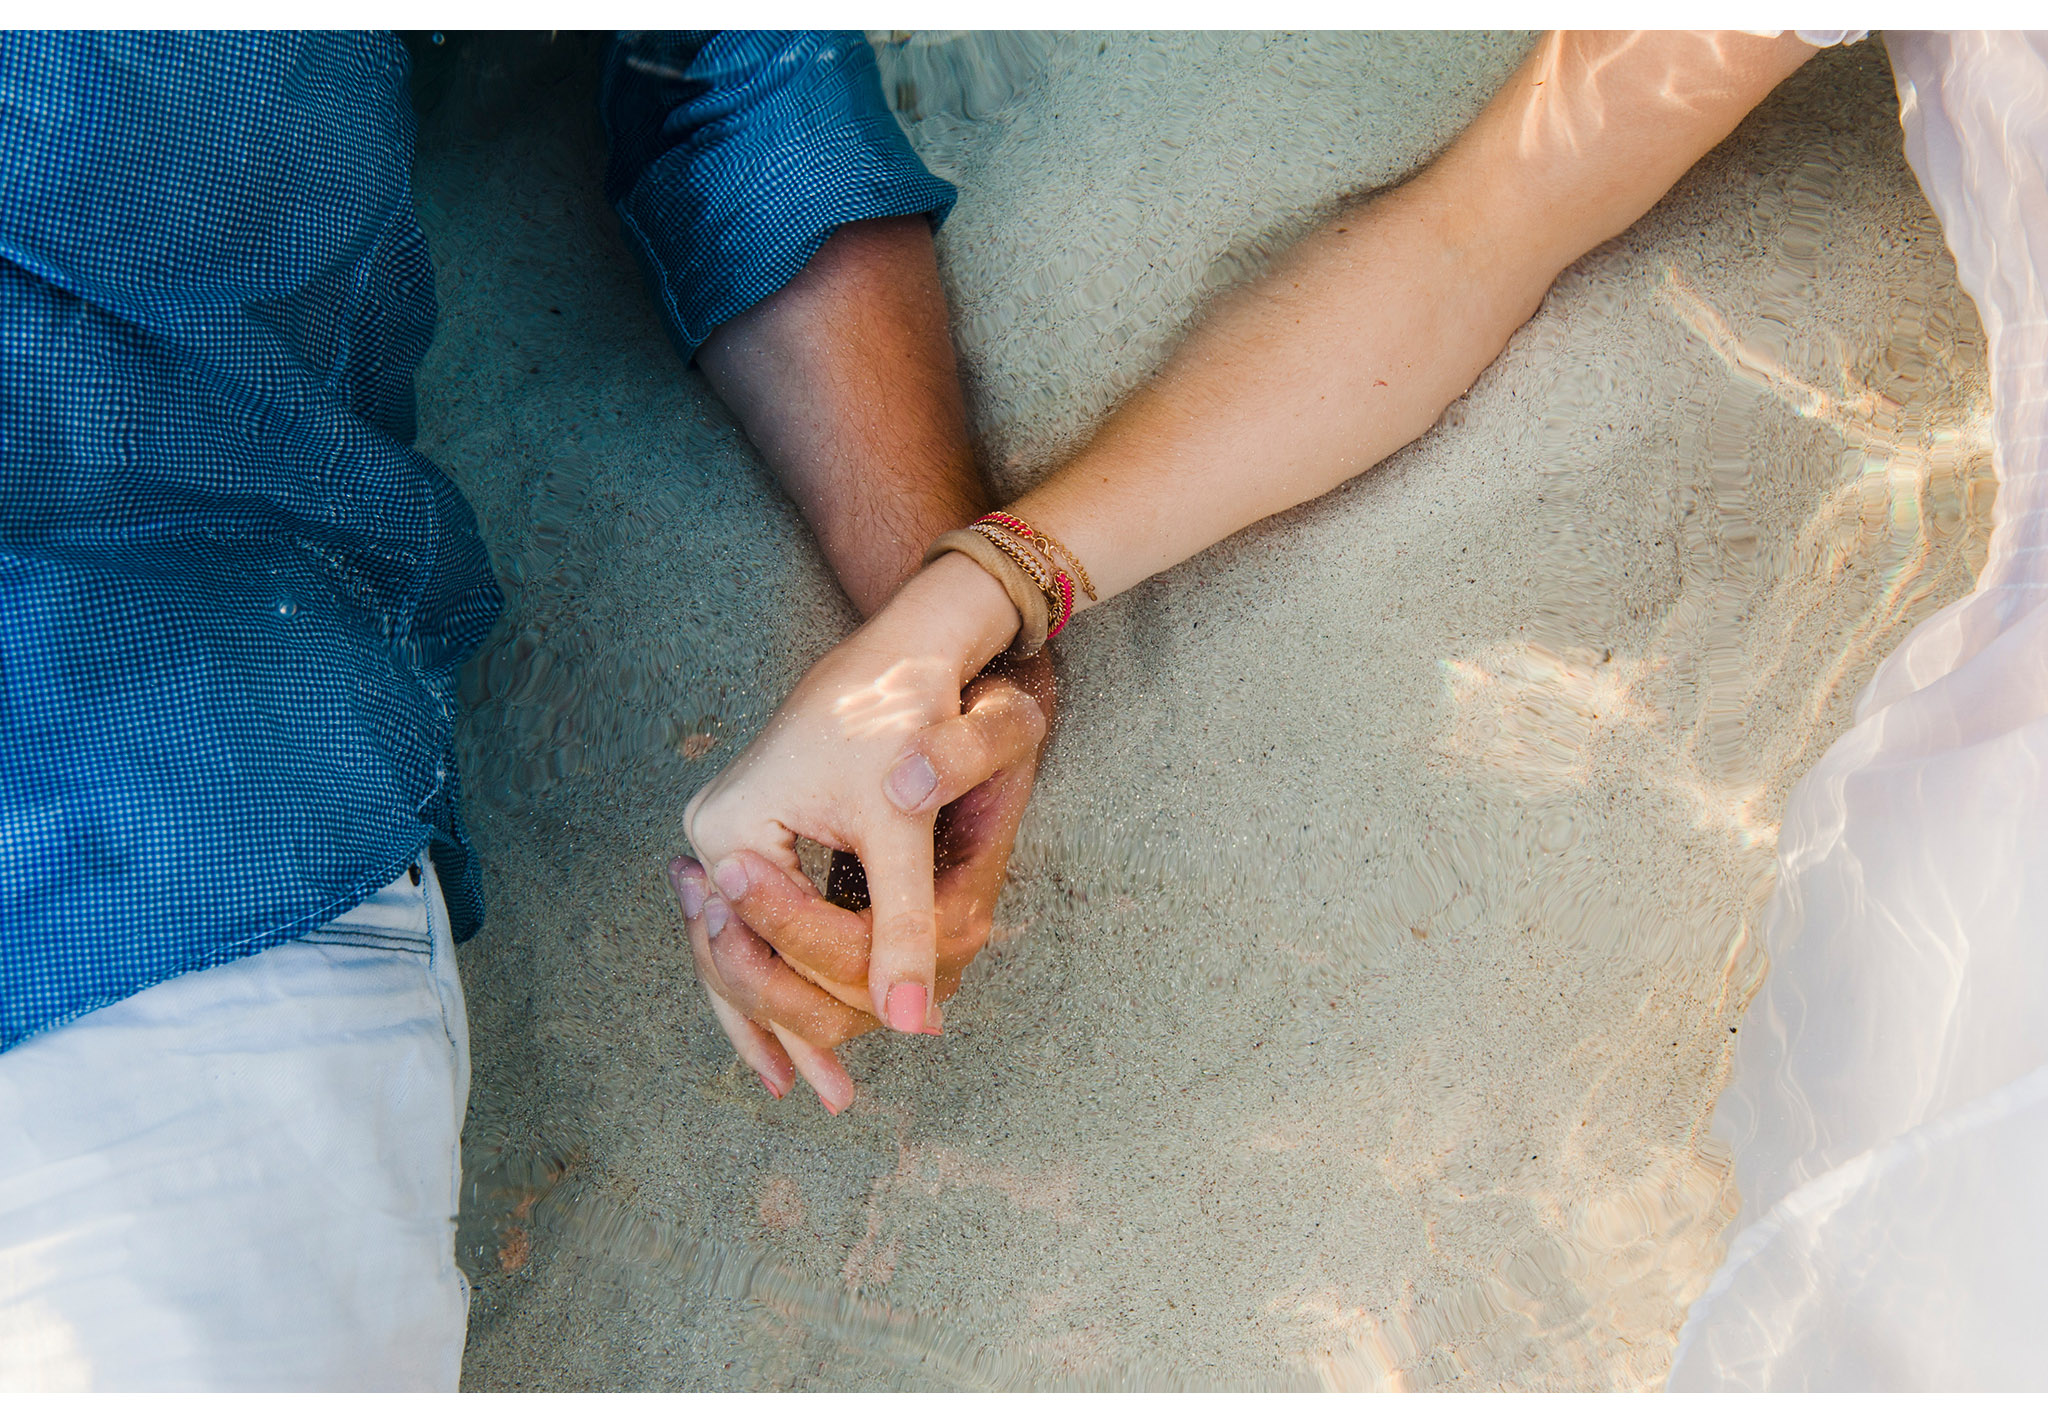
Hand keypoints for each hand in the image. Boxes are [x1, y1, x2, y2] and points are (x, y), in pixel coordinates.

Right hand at [667, 652, 1051, 1109]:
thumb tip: (913, 1024)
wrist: (906, 647)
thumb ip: (904, 926)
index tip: (834, 1084)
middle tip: (828, 1097)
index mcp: (734, 828)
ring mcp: (726, 831)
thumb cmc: (907, 722)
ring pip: (741, 947)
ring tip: (812, 1084)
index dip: (798, 1021)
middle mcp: (713, 830)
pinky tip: (797, 1022)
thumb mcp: (907, 831)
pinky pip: (757, 919)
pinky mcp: (752, 831)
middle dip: (781, 1030)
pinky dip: (779, 968)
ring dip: (776, 1012)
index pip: (759, 953)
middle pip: (735, 959)